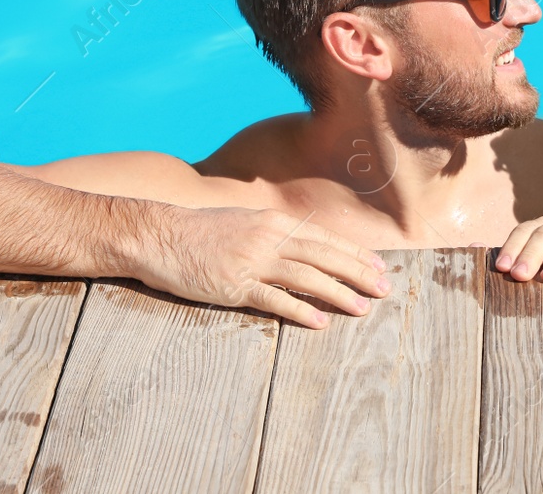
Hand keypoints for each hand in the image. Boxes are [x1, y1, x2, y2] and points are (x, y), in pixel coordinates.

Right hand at [133, 205, 392, 328]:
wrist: (157, 234)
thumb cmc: (199, 231)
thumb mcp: (243, 223)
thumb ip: (271, 234)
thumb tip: (300, 247)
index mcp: (274, 222)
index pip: (325, 239)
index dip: (355, 254)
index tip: (379, 267)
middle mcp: (269, 237)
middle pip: (325, 257)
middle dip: (359, 273)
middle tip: (385, 290)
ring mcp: (253, 261)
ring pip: (308, 277)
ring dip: (339, 293)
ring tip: (362, 308)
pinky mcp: (235, 284)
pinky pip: (275, 299)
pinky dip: (301, 310)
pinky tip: (321, 322)